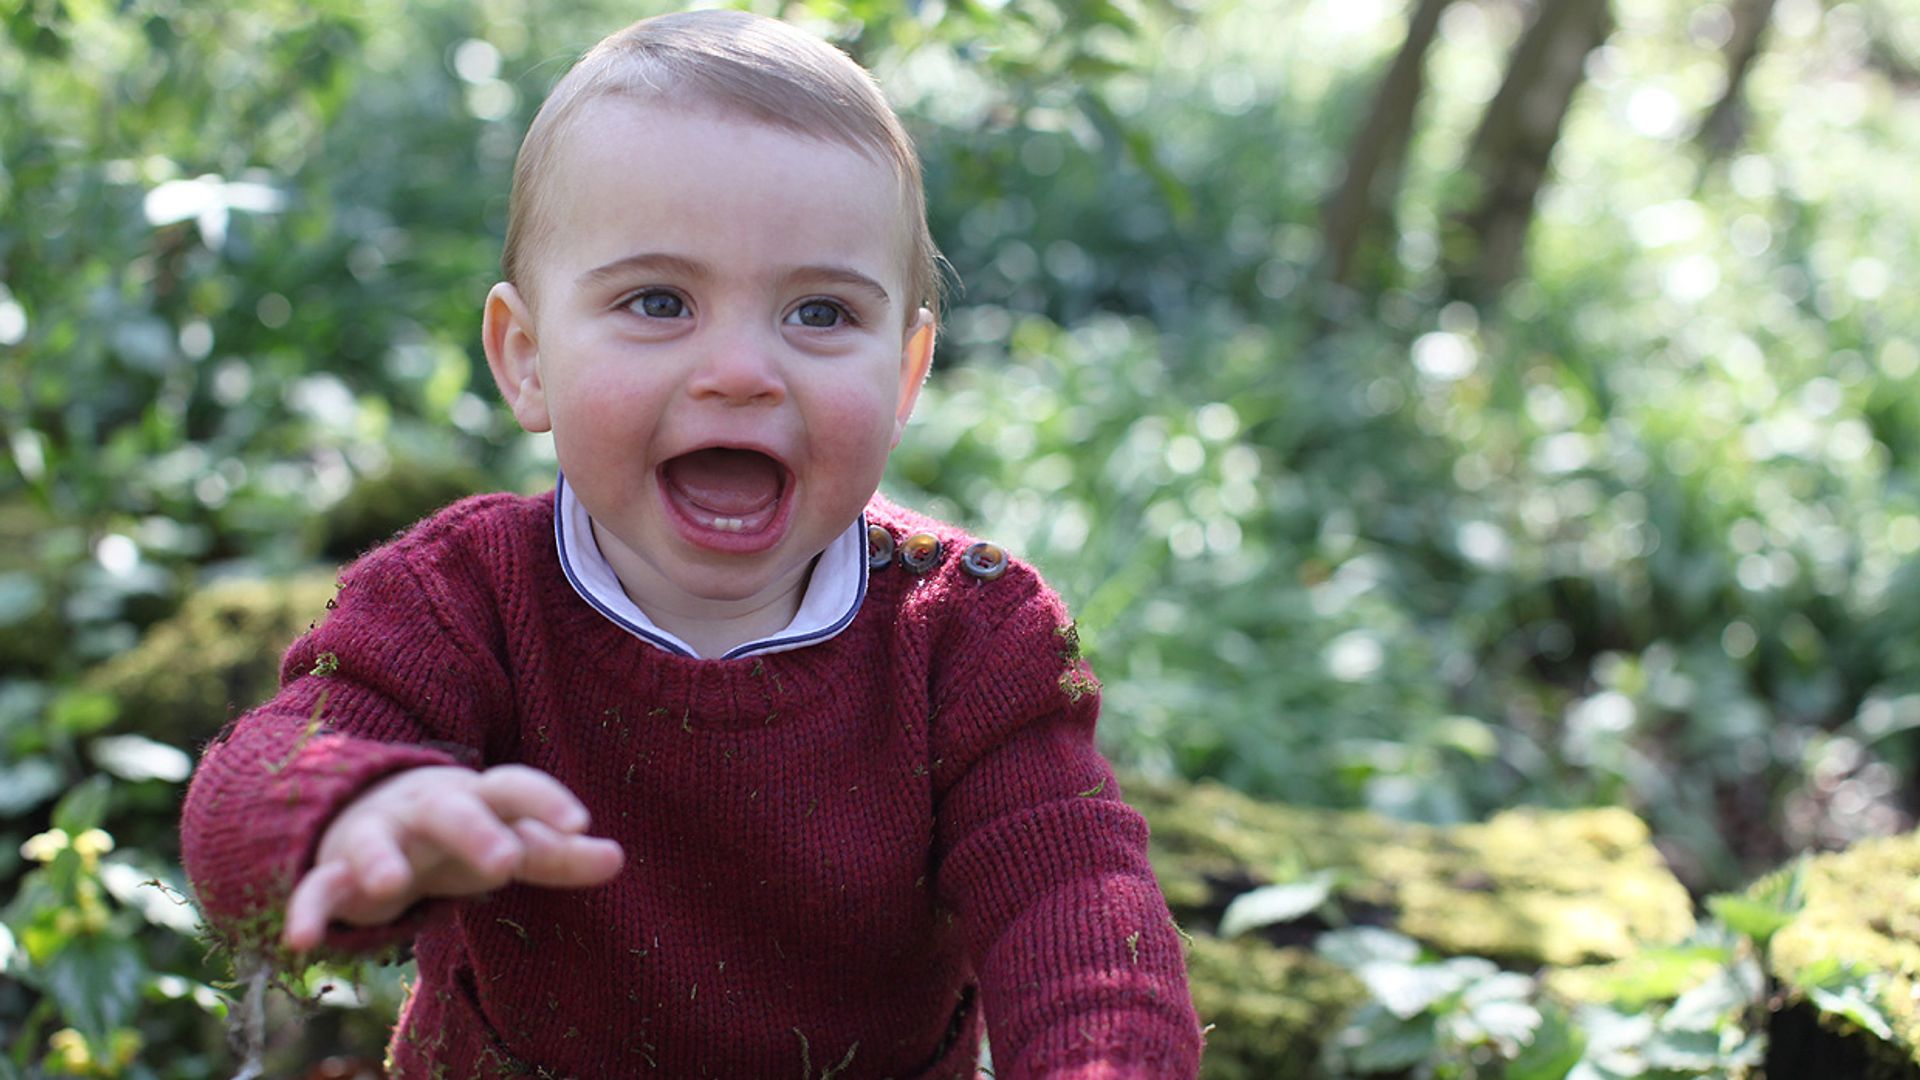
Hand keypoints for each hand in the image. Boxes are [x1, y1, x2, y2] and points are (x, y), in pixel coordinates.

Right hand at [283, 764, 623, 950]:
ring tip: (392, 886)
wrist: (362, 816)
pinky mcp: (333, 871)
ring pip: (375, 842)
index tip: (580, 822)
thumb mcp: (506, 841)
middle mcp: (426, 809)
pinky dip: (308, 912)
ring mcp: (376, 836)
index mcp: (475, 798)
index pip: (514, 787)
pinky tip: (303, 943)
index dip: (546, 801)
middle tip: (506, 861)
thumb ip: (557, 854)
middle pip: (451, 810)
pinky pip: (317, 888)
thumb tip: (619, 858)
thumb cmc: (454, 837)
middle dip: (476, 831)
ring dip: (381, 860)